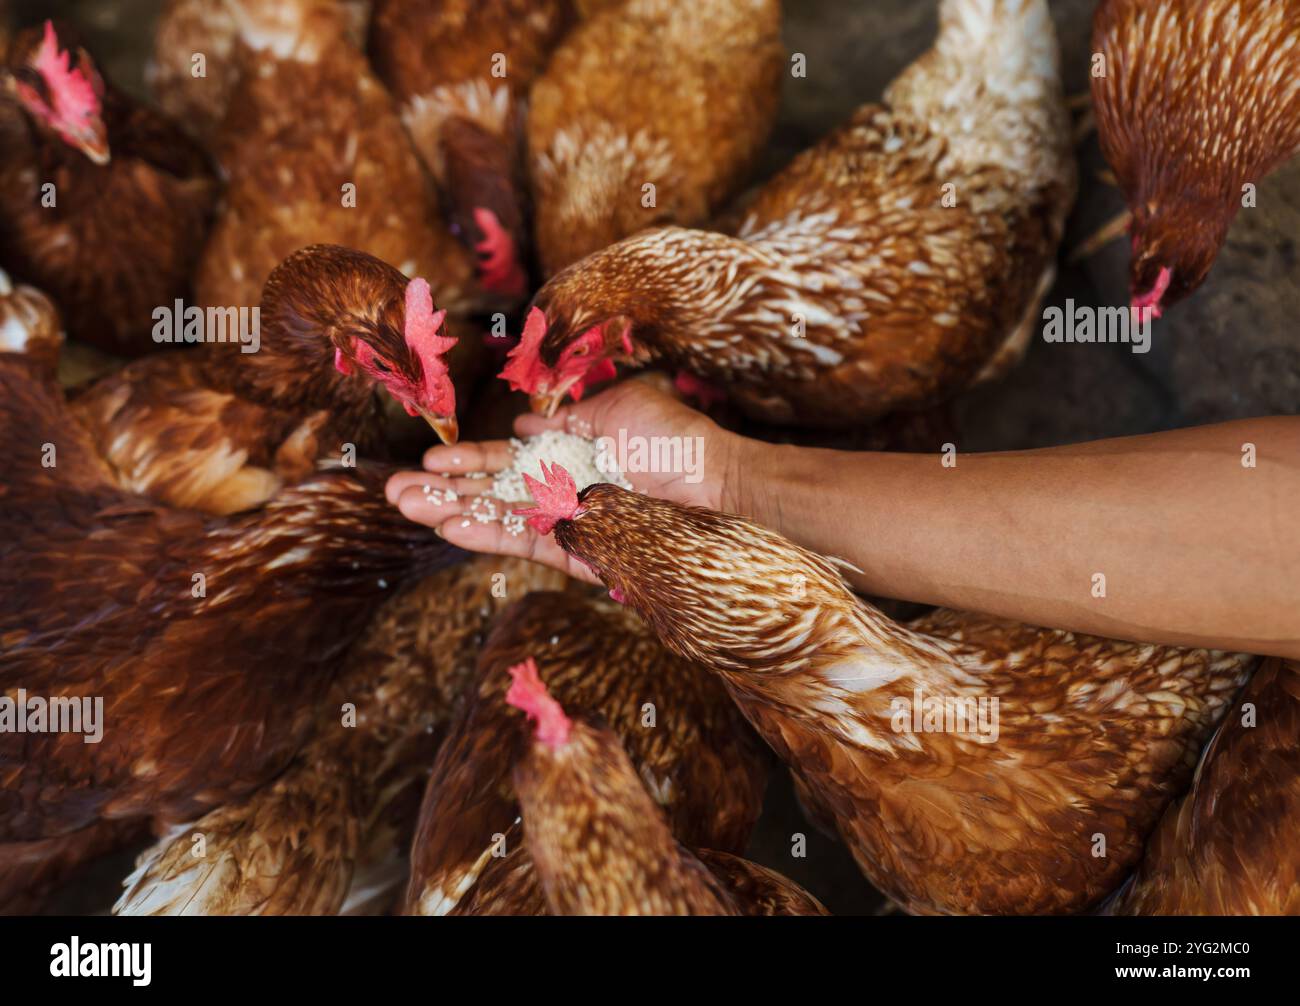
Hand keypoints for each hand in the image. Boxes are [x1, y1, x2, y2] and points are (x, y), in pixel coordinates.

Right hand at [385, 374, 746, 581]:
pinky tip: (449, 526)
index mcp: (569, 457)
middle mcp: (562, 493)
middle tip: (393, 492)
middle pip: (491, 493)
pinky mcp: (579, 551)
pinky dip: (488, 534)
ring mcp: (567, 523)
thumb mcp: (618, 408)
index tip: (428, 461)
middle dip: (442, 491)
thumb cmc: (676, 440)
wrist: (715, 484)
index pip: (506, 462)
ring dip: (450, 512)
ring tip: (405, 508)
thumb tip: (523, 426)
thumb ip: (566, 419)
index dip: (467, 461)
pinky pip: (526, 542)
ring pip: (498, 519)